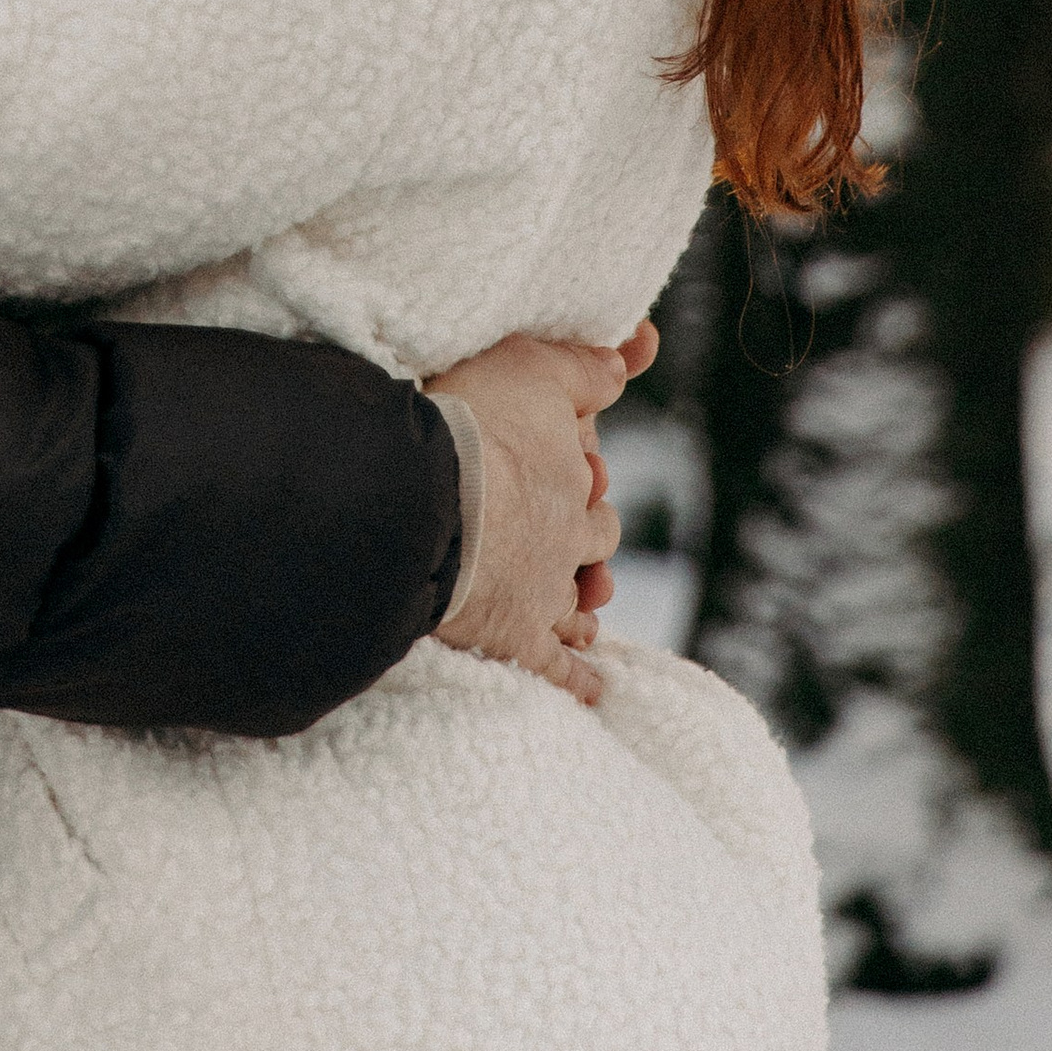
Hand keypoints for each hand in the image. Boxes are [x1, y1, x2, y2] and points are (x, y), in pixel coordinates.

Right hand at [427, 323, 648, 704]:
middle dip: (585, 534)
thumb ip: (578, 367)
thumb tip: (625, 362)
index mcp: (570, 473)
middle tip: (569, 531)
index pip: (587, 475)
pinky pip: (558, 668)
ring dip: (581, 601)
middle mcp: (568, 535)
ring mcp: (545, 591)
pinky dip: (579, 678)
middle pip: (593, 537)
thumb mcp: (527, 367)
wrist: (426, 500)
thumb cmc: (471, 423)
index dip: (578, 469)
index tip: (566, 465)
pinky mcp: (518, 639)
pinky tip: (594, 688)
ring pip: (578, 602)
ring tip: (584, 605)